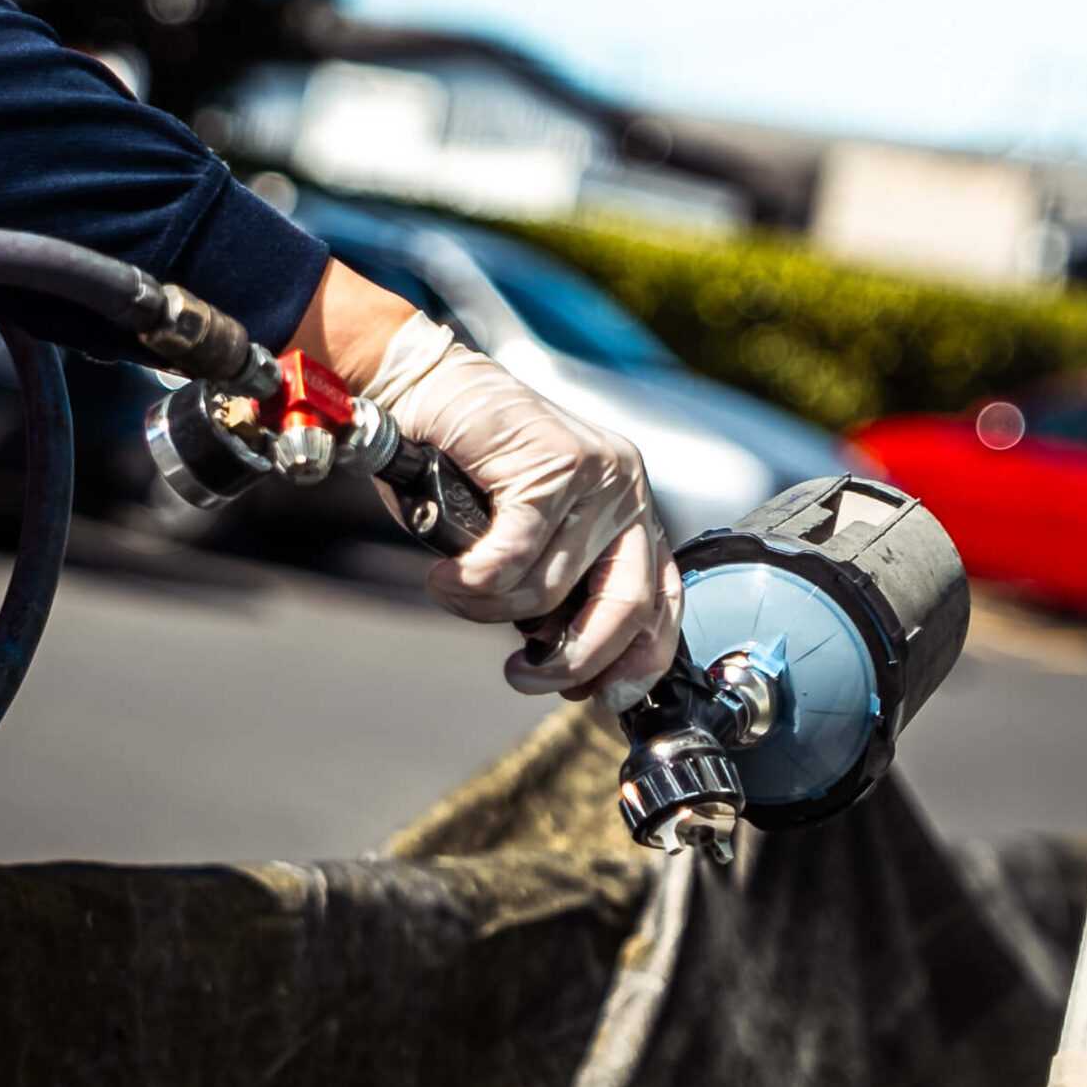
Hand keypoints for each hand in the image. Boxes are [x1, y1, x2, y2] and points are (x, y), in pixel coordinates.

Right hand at [368, 314, 681, 707]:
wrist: (422, 387)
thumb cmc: (462, 468)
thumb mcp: (522, 540)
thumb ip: (551, 587)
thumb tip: (558, 656)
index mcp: (628, 514)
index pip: (664, 604)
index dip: (637, 663)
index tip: (598, 699)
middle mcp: (627, 491)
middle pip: (625, 608)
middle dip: (573, 660)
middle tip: (522, 677)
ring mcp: (599, 473)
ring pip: (551, 588)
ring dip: (488, 609)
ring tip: (451, 589)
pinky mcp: (556, 461)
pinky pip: (515, 556)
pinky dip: (471, 581)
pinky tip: (444, 575)